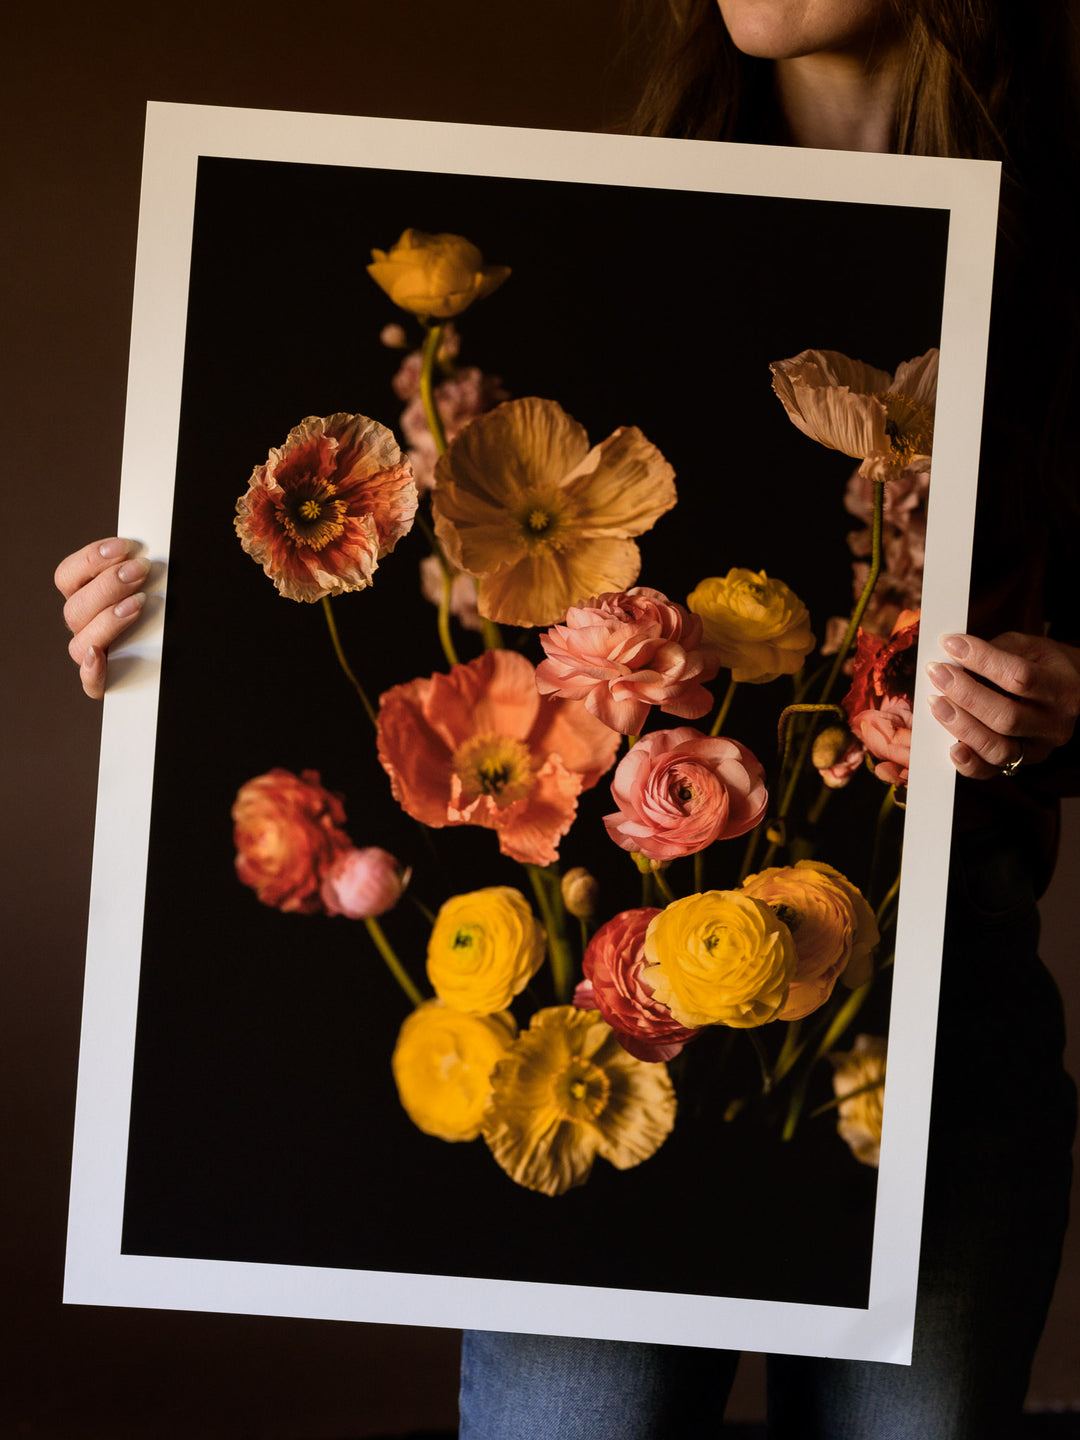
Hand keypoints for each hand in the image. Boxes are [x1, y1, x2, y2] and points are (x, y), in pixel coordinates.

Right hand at [55, 538, 148, 699]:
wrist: (179, 655)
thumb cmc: (161, 612)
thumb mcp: (151, 585)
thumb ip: (140, 569)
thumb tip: (148, 550)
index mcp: (85, 598)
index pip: (68, 576)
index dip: (91, 559)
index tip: (124, 546)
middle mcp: (83, 626)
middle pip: (76, 607)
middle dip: (109, 584)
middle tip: (140, 569)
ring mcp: (92, 655)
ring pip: (81, 642)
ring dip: (108, 619)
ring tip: (138, 603)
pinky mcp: (105, 682)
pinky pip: (90, 683)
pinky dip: (92, 671)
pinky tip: (100, 656)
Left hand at [925, 631, 1079, 779]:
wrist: (1067, 692)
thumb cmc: (1040, 665)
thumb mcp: (1027, 648)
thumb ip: (994, 651)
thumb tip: (951, 657)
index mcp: (1062, 688)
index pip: (1019, 677)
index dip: (981, 659)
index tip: (950, 644)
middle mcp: (1055, 724)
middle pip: (1006, 716)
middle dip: (965, 694)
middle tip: (936, 673)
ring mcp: (1039, 748)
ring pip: (998, 748)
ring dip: (961, 726)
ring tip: (935, 702)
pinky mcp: (1020, 764)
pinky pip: (990, 771)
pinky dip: (968, 763)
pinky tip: (950, 746)